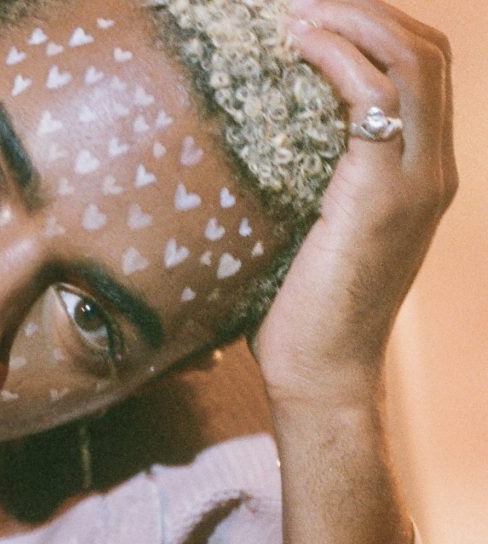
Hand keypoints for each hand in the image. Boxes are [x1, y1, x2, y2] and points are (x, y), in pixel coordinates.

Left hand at [250, 0, 456, 409]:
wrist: (320, 375)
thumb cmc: (298, 315)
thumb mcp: (306, 237)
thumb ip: (301, 188)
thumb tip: (241, 155)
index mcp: (422, 176)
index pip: (424, 72)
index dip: (377, 27)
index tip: (314, 15)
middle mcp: (433, 170)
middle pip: (427, 51)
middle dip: (367, 10)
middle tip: (301, 3)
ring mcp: (416, 180)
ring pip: (411, 61)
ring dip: (354, 21)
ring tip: (296, 14)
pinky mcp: (382, 195)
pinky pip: (376, 98)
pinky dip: (340, 58)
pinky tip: (297, 49)